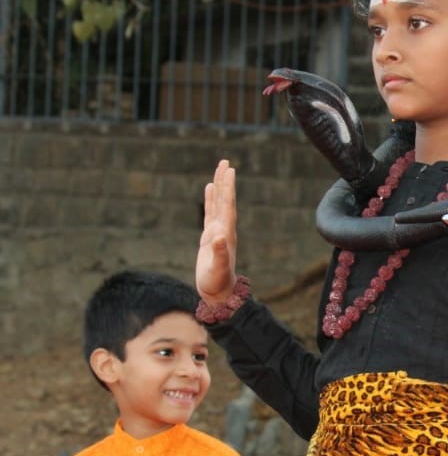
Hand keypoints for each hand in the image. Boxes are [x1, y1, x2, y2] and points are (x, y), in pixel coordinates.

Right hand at [197, 160, 238, 303]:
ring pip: (218, 203)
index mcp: (227, 233)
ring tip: (219, 169)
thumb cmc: (217, 283)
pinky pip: (210, 212)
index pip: (228, 206)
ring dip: (219, 187)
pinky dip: (210, 200)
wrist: (218, 294)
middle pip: (225, 200)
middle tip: (225, 161)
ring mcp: (217, 232)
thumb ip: (219, 253)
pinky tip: (210, 188)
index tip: (229, 170)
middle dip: (225, 181)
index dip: (228, 188)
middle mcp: (224, 229)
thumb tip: (219, 237)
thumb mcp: (217, 268)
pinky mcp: (210, 236)